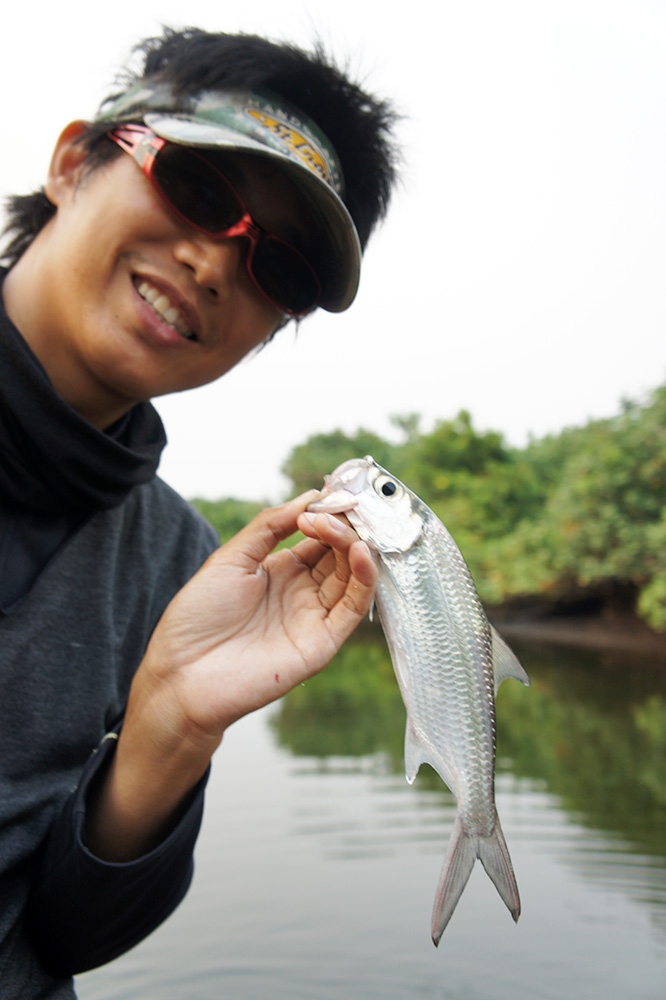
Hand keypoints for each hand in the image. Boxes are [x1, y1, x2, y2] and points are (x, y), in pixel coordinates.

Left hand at [139, 489, 375, 736]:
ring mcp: (314, 617)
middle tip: (339, 506)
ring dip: (352, 545)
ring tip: (339, 525)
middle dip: (344, 525)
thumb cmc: (197, 617)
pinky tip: (359, 552)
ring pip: (352, 576)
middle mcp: (303, 592)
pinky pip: (353, 608)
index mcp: (281, 571)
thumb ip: (271, 526)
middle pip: (340, 553)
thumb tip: (310, 496)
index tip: (333, 492)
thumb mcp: (232, 558)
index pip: (321, 537)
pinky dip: (365, 579)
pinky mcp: (322, 642)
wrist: (182, 674)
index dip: (329, 514)